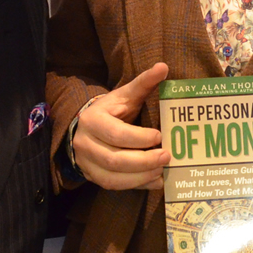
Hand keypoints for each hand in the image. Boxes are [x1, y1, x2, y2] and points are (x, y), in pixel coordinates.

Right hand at [73, 63, 169, 190]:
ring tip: (163, 171)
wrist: (87, 128)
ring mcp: (87, 163)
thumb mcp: (124, 95)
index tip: (159, 136)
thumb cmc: (111, 110)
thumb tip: (163, 67)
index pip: (116, 133)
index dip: (139, 138)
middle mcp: (85, 143)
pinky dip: (137, 185)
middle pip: (115, 159)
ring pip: (113, 178)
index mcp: (92, 120)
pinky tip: (156, 181)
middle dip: (144, 161)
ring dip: (141, 176)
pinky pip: (114, 186)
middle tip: (167, 157)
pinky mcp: (93, 177)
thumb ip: (143, 83)